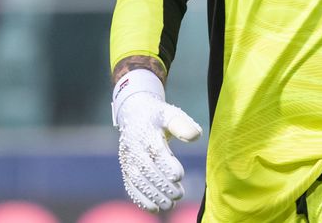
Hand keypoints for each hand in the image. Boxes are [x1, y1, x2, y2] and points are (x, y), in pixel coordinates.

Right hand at [113, 69, 202, 211]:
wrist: (134, 114)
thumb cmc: (158, 116)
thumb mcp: (170, 114)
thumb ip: (183, 124)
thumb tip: (195, 136)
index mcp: (145, 132)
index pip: (155, 152)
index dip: (166, 165)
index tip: (179, 176)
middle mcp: (134, 148)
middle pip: (147, 170)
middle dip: (162, 185)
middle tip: (179, 195)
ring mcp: (128, 160)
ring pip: (138, 181)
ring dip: (153, 195)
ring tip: (170, 205)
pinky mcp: (126, 169)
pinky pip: (130, 186)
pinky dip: (141, 198)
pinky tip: (154, 208)